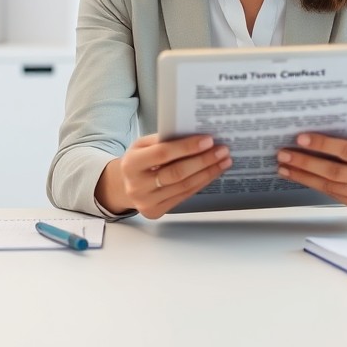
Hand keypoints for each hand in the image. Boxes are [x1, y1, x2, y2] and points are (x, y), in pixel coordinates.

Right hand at [96, 134, 231, 218]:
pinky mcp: (156, 211)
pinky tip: (212, 173)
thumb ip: (163, 140)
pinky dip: (201, 183)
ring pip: (184, 186)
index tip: (208, 140)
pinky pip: (184, 196)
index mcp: (131, 164)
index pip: (163, 154)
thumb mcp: (141, 145)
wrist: (123, 185)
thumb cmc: (137, 160)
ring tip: (223, 161)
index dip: (187, 147)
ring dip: (208, 173)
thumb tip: (194, 134)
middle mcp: (137, 185)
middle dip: (203, 161)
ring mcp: (146, 201)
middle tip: (222, 150)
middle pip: (177, 173)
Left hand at [276, 132, 346, 214]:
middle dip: (305, 162)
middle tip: (284, 154)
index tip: (302, 138)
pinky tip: (301, 177)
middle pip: (334, 171)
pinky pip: (334, 196)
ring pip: (330, 186)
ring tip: (285, 167)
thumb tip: (331, 123)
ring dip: (304, 176)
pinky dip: (315, 186)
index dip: (323, 145)